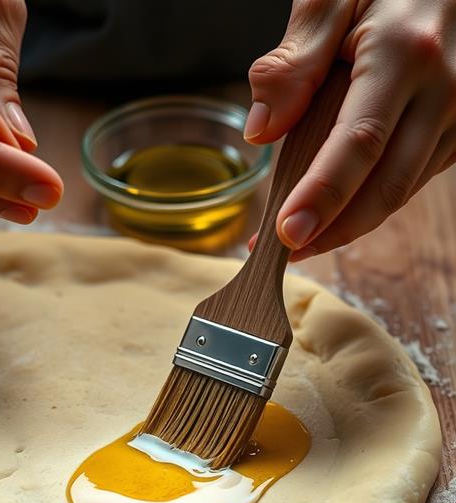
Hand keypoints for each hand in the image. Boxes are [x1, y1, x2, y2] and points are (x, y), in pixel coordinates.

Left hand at [245, 0, 455, 259]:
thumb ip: (296, 60)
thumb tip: (260, 130)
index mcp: (406, 54)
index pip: (359, 143)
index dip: (323, 195)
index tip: (286, 233)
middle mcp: (443, 92)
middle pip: (386, 186)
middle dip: (333, 230)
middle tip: (283, 252)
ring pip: (401, 192)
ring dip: (349, 224)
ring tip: (300, 237)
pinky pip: (412, 180)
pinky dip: (371, 202)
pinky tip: (337, 209)